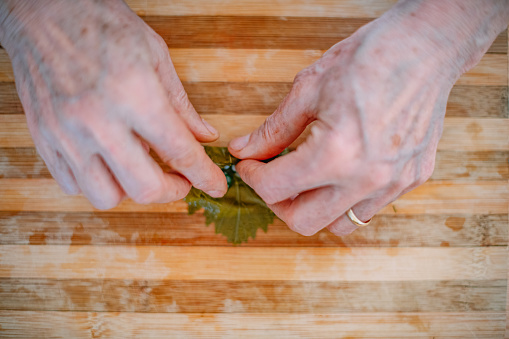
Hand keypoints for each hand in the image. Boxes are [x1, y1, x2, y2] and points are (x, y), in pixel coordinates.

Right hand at [0, 0, 226, 208]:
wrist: (41, 11)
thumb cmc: (100, 24)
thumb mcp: (155, 55)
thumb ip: (181, 104)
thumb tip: (204, 136)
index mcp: (134, 93)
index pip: (179, 151)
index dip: (205, 175)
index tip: (216, 185)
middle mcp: (97, 120)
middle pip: (144, 188)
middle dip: (172, 191)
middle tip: (179, 179)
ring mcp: (65, 134)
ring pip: (106, 197)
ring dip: (131, 189)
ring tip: (138, 165)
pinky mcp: (43, 140)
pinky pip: (73, 185)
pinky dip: (97, 181)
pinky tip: (108, 160)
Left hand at [228, 1, 504, 235]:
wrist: (425, 47)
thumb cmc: (368, 58)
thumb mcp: (309, 89)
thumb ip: (273, 130)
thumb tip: (244, 150)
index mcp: (335, 153)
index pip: (275, 189)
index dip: (252, 177)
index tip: (250, 165)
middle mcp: (366, 179)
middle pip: (304, 222)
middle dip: (278, 202)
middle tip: (273, 177)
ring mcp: (394, 183)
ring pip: (339, 224)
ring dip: (314, 206)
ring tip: (308, 177)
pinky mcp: (412, 180)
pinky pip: (369, 208)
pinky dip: (346, 198)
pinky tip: (341, 171)